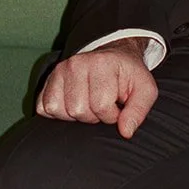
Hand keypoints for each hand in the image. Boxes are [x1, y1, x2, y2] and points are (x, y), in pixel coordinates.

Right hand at [36, 38, 157, 137]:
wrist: (113, 57)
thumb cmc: (129, 77)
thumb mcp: (145, 89)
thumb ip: (139, 110)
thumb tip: (125, 132)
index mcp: (103, 63)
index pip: (101, 104)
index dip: (112, 114)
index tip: (118, 107)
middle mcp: (77, 63)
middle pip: (78, 109)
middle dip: (94, 116)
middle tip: (103, 106)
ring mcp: (59, 71)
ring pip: (58, 110)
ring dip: (76, 116)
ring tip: (89, 104)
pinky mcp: (48, 80)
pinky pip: (44, 108)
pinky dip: (58, 113)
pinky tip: (73, 105)